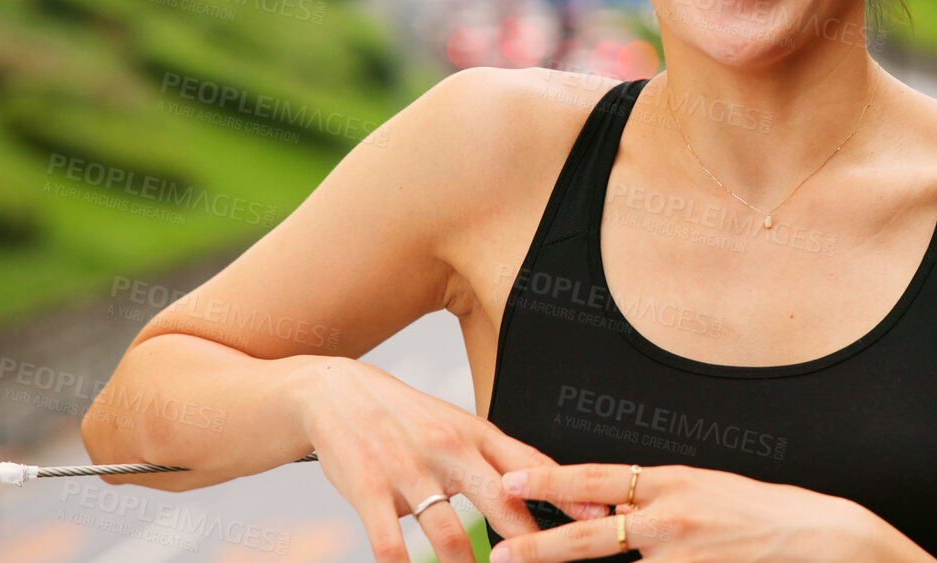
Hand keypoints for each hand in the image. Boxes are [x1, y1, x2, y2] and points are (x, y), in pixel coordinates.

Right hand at [292, 358, 608, 562]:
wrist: (335, 392)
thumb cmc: (407, 417)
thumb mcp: (459, 425)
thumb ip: (500, 457)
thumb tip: (552, 484)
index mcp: (476, 434)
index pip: (532, 466)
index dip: (569, 495)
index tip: (601, 519)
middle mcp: (448, 449)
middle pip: (502, 502)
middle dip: (530, 544)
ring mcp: (409, 470)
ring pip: (451, 535)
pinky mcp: (368, 488)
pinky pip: (391, 542)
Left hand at [487, 463, 879, 561]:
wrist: (811, 532)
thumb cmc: (756, 510)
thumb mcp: (700, 488)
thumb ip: (654, 500)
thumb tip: (610, 510)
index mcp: (668, 480)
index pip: (597, 478)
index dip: (551, 479)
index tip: (513, 479)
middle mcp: (670, 514)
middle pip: (591, 534)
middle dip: (540, 546)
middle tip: (502, 552)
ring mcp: (683, 551)